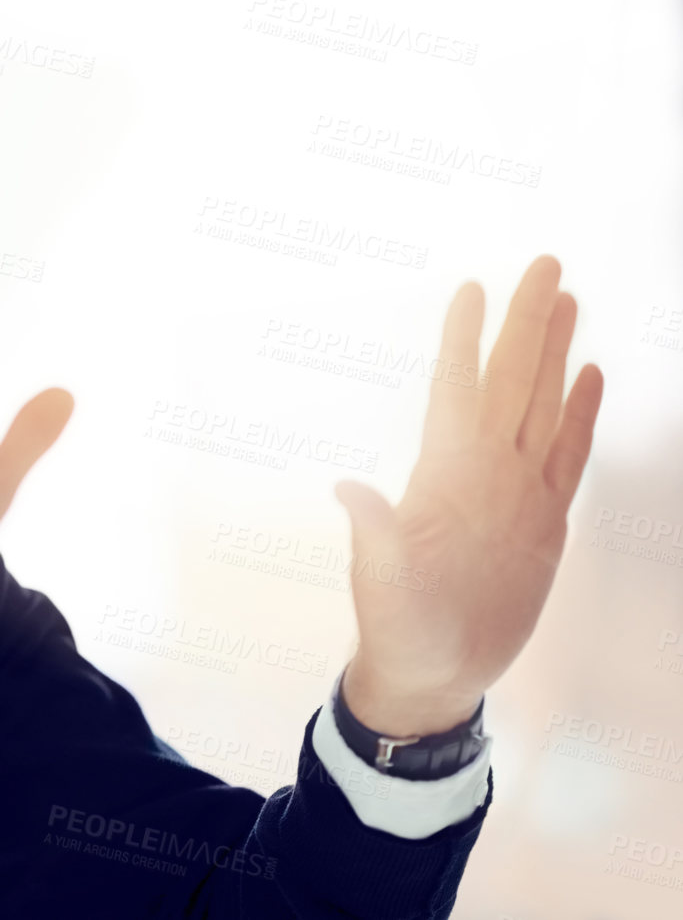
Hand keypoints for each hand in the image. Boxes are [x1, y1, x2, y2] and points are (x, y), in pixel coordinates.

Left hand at [335, 255, 603, 735]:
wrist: (433, 672)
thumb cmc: (399, 627)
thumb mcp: (382, 580)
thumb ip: (374, 534)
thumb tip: (348, 489)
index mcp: (446, 472)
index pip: (459, 387)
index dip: (465, 337)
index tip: (471, 284)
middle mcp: (483, 469)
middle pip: (510, 378)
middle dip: (526, 320)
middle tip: (545, 262)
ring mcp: (516, 491)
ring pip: (542, 403)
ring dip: (554, 353)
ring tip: (567, 301)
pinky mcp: (543, 521)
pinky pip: (567, 454)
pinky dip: (579, 413)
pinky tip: (588, 377)